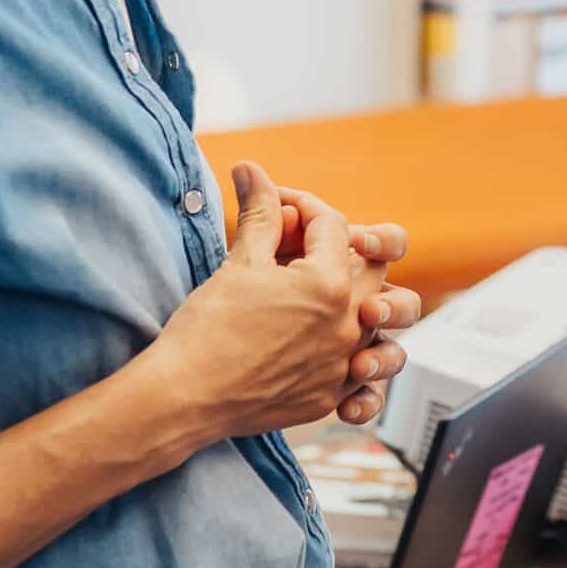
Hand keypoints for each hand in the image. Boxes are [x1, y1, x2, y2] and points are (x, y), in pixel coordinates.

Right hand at [143, 162, 382, 446]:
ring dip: (366, 308)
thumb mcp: (239, 261)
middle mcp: (348, 325)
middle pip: (373, 270)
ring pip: (383, 327)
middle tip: (309, 248)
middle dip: (346, 249)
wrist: (184, 396)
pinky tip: (339, 356)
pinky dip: (357, 364)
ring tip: (337, 302)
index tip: (277, 209)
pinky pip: (366, 382)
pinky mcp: (329, 398)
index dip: (303, 207)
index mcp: (330, 283)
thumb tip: (252, 168)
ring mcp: (342, 366)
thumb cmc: (208, 327)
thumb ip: (260, 212)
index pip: (333, 225)